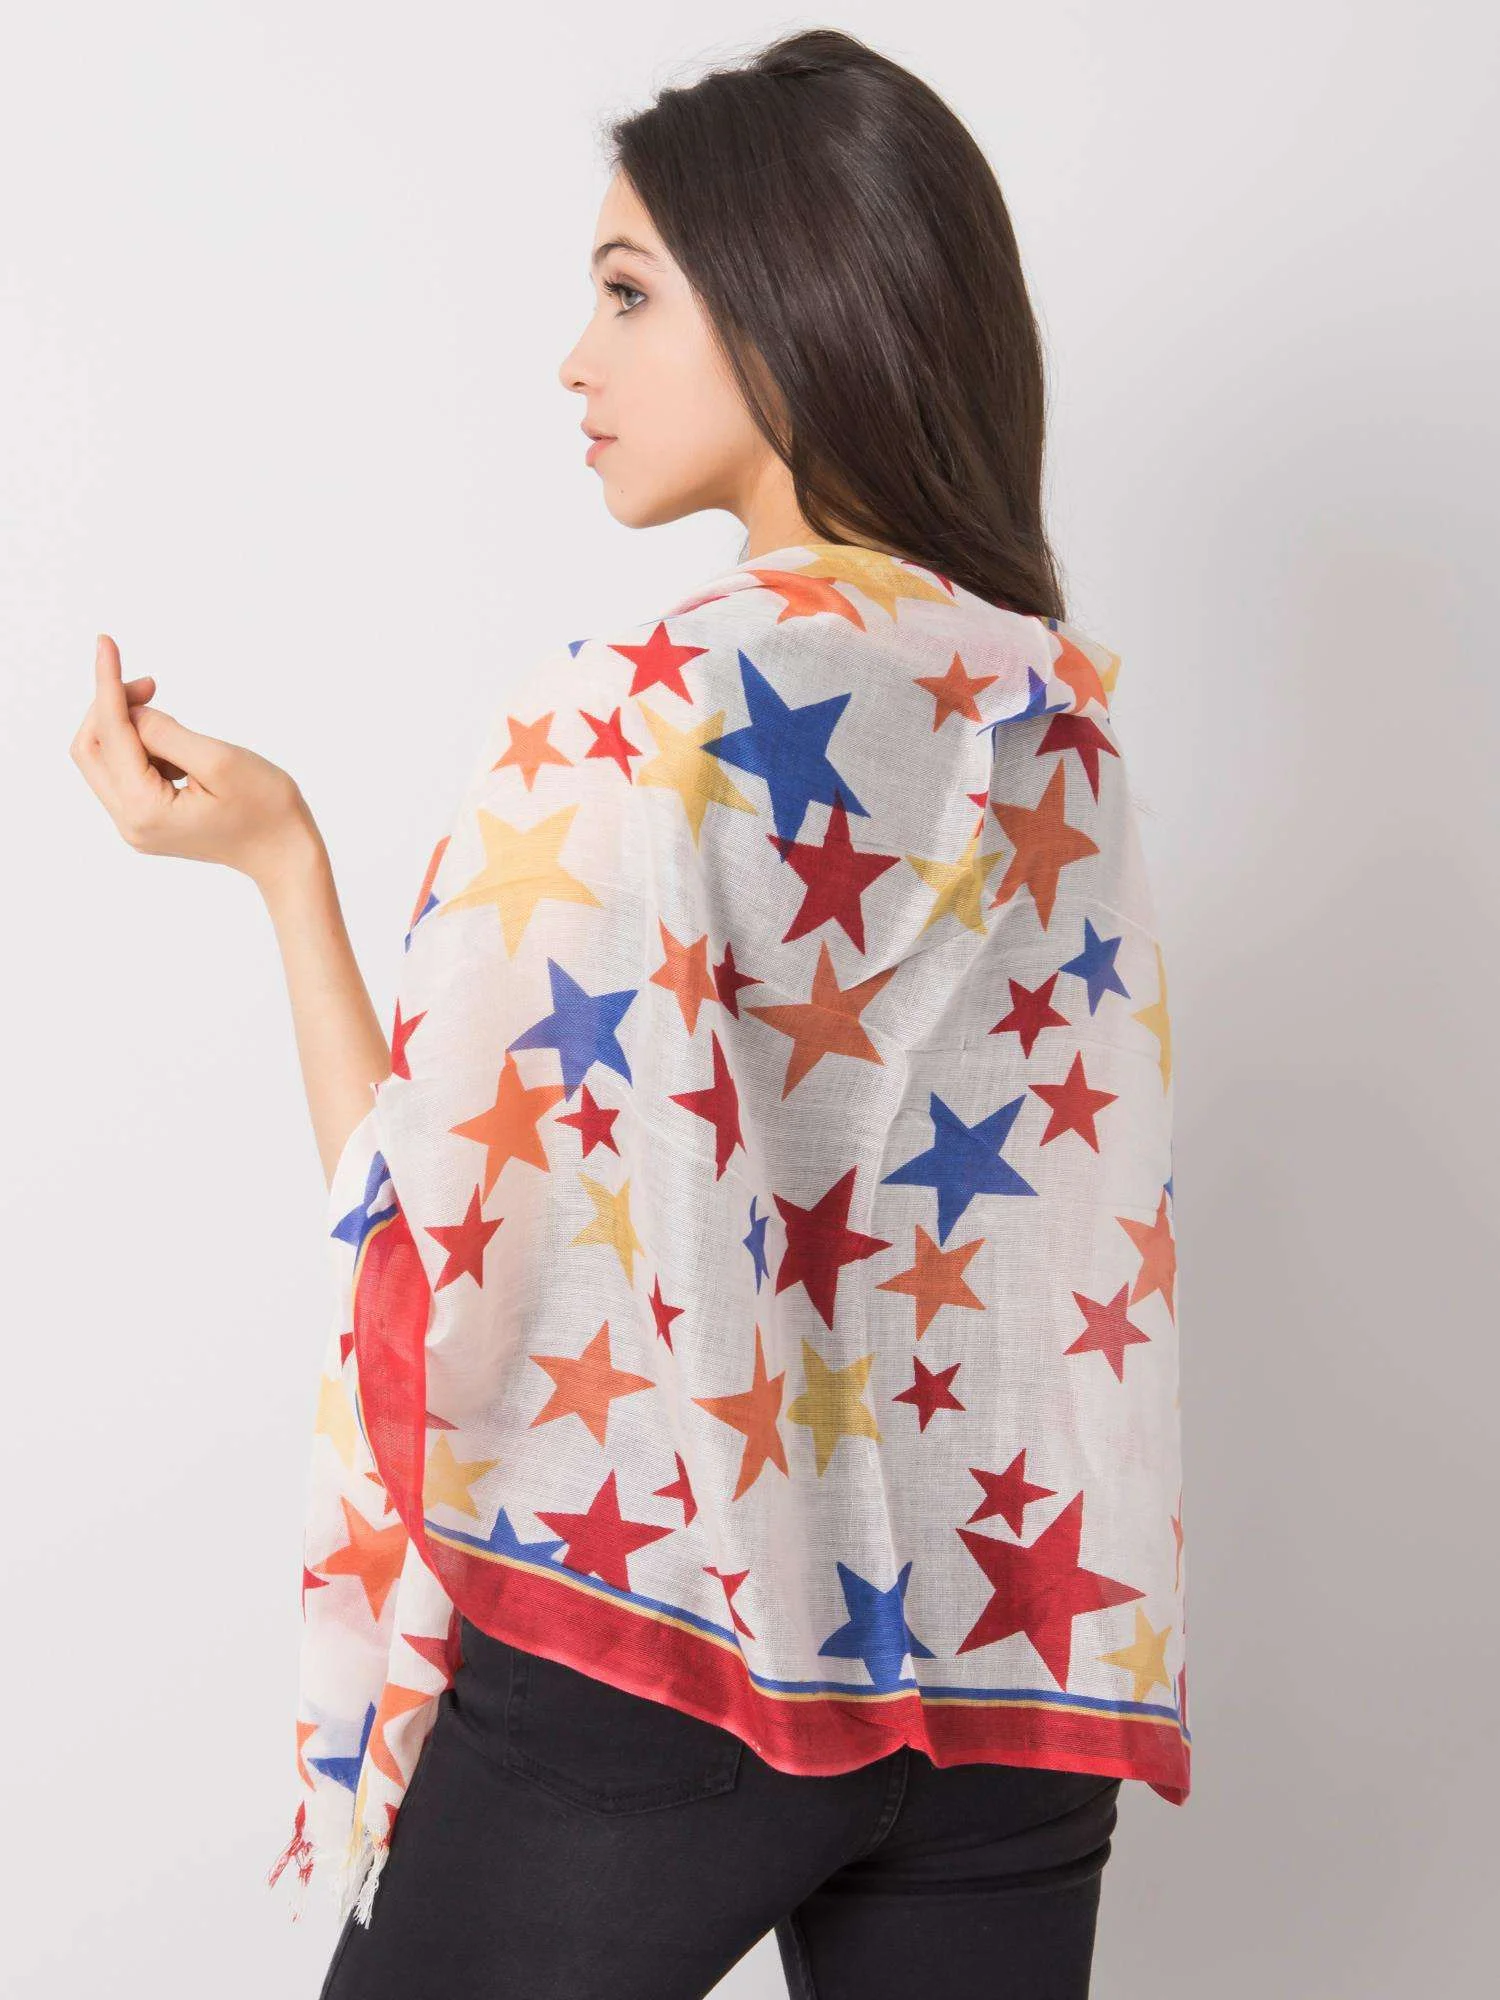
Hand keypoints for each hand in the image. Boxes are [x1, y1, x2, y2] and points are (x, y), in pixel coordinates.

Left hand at [69, 633, 320, 888]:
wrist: (287, 853)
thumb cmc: (266, 808)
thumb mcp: (219, 761)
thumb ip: (165, 733)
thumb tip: (131, 712)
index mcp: (145, 810)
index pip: (111, 734)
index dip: (108, 684)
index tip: (105, 643)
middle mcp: (130, 823)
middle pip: (91, 749)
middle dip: (112, 707)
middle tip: (151, 684)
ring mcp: (137, 826)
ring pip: (106, 760)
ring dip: (128, 728)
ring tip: (178, 725)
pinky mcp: (148, 822)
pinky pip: (126, 774)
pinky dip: (142, 748)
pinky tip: (177, 748)